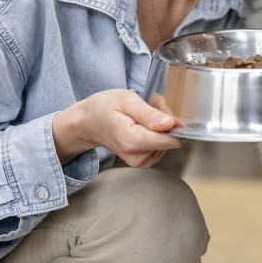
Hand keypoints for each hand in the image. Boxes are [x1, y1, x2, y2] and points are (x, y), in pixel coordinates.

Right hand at [52, 89, 183, 167]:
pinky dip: (157, 130)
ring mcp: (141, 162)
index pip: (169, 139)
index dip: (171, 120)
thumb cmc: (105, 108)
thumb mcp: (127, 100)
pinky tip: (143, 122)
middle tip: (148, 103)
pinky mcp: (144, 161)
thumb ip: (150, 114)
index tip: (157, 106)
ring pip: (168, 140)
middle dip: (164, 117)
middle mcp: (137, 157)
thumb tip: (172, 124)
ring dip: (160, 122)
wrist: (89, 122)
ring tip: (142, 112)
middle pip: (170, 138)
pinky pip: (162, 145)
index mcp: (132, 142)